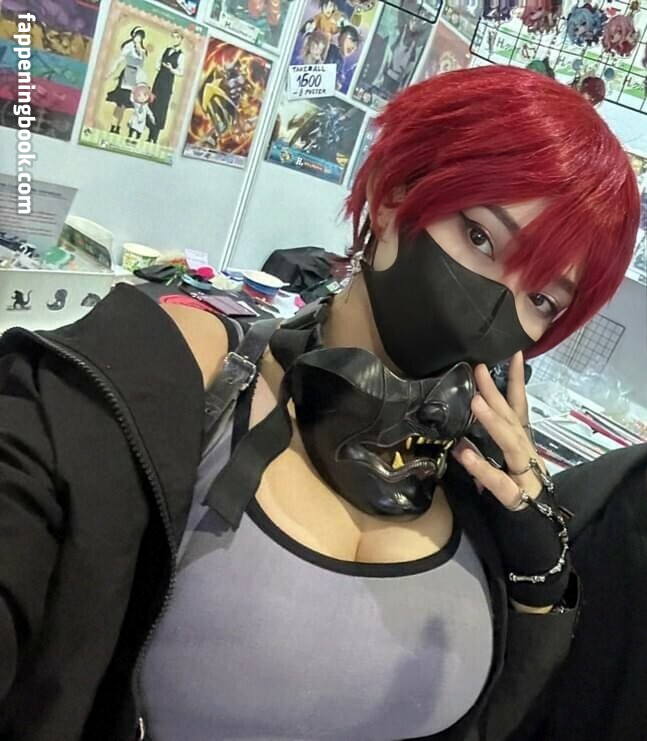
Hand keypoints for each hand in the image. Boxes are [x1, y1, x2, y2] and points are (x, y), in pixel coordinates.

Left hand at [453, 352, 545, 509]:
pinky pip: (498, 481)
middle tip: (478, 368)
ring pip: (509, 442)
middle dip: (495, 392)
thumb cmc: (518, 489)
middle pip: (511, 417)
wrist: (539, 528)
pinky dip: (482, 467)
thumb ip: (486, 445)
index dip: (516, 380)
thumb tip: (461, 432)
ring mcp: (523, 471)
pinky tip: (465, 454)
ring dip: (492, 421)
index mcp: (521, 440)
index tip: (513, 353)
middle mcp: (525, 450)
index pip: (519, 405)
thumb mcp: (503, 461)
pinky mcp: (515, 495)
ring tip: (476, 401)